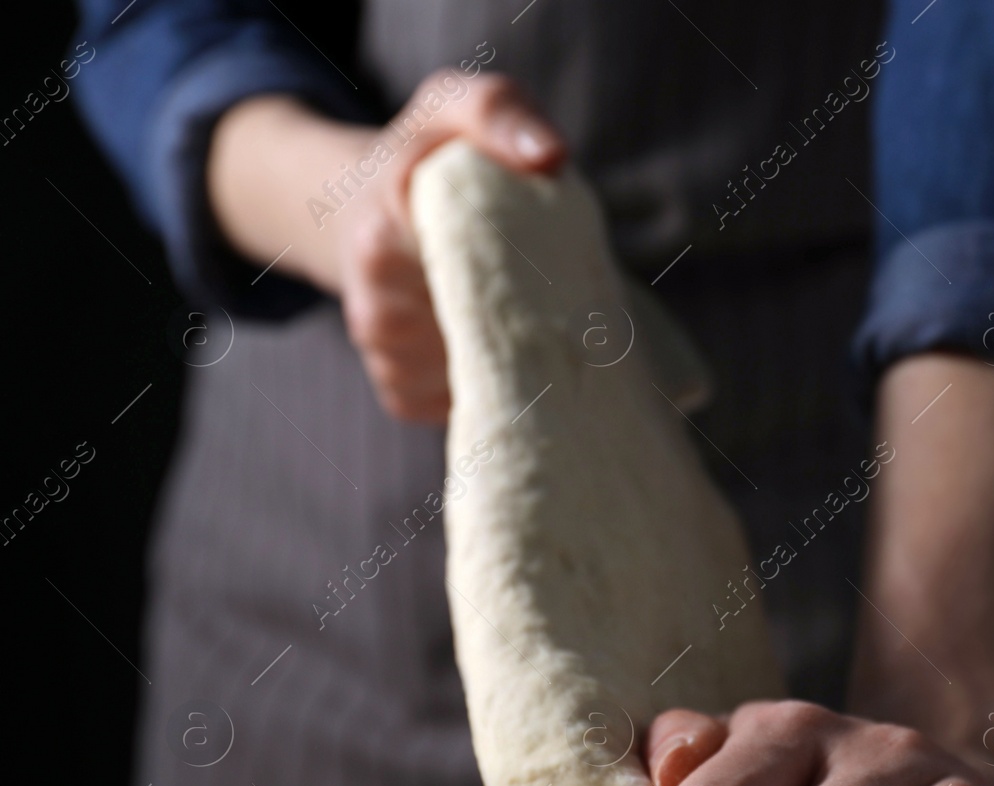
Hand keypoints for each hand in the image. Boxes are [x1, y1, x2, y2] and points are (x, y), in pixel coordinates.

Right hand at [207, 72, 564, 421]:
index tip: (552, 260)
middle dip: (530, 320)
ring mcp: (387, 358)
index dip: (523, 272)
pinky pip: (468, 403)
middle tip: (563, 295)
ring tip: (532, 309)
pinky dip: (500, 378)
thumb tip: (551, 156)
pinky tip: (504, 342)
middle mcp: (375, 310)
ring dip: (520, 349)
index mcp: (382, 238)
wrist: (360, 205)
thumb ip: (500, 112)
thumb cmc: (426, 154)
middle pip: (485, 338)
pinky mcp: (400, 394)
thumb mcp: (453, 106)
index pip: (472, 274)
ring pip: (483, 376)